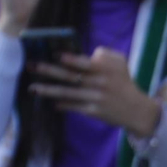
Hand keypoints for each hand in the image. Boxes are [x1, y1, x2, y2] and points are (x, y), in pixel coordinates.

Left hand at [31, 49, 162, 137]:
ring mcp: (95, 99)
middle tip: (31, 66)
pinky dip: (63, 105)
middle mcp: (98, 84)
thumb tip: (84, 53)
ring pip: (68, 93)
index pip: (84, 63)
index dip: (69, 59)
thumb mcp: (120, 62)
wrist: (136, 109)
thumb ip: (104, 54)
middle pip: (70, 77)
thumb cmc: (124, 82)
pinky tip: (52, 103)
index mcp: (104, 69)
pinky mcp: (93, 112)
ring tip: (33, 88)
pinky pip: (74, 107)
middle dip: (49, 71)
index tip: (54, 54)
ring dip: (49, 90)